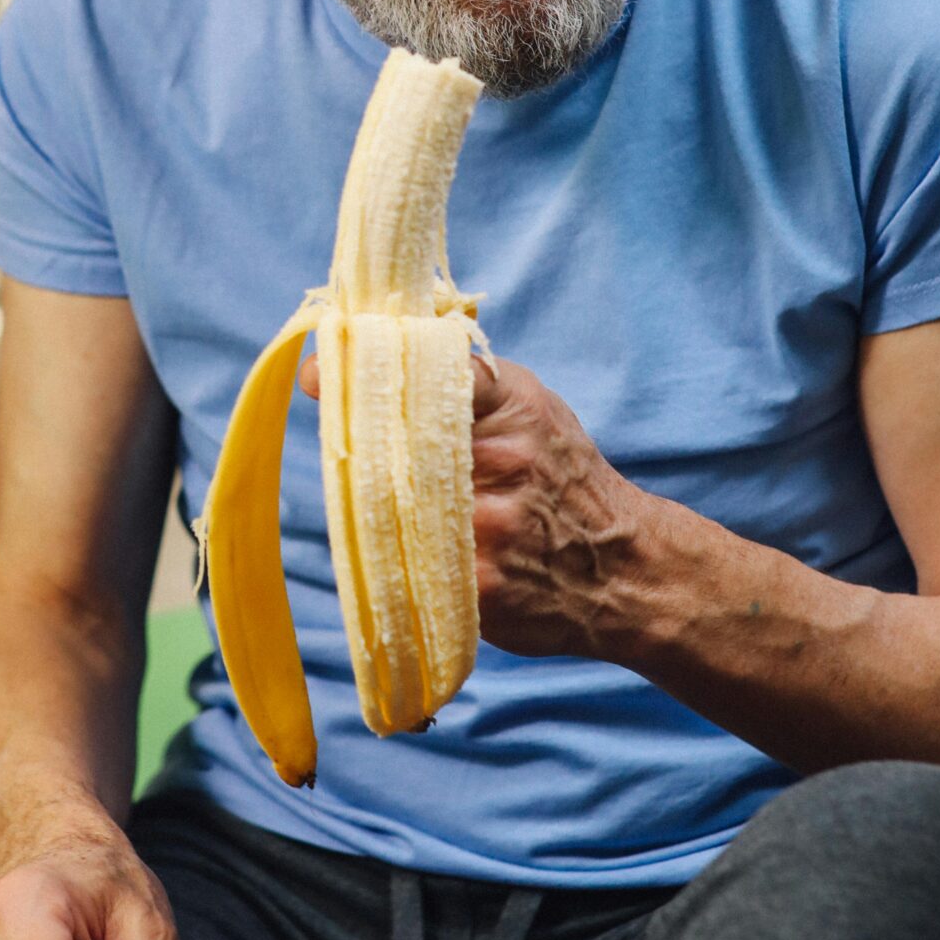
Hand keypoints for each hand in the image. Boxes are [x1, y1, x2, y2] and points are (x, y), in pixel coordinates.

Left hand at [297, 347, 650, 660]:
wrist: (625, 570)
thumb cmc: (564, 478)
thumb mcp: (532, 409)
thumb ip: (464, 379)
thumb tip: (376, 349)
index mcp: (514, 408)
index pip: (433, 375)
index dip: (368, 374)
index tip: (314, 376)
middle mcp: (504, 463)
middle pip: (395, 449)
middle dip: (359, 447)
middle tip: (339, 445)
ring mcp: (492, 530)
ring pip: (393, 514)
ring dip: (374, 511)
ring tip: (384, 507)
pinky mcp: (481, 590)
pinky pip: (413, 569)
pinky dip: (401, 561)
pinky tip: (412, 556)